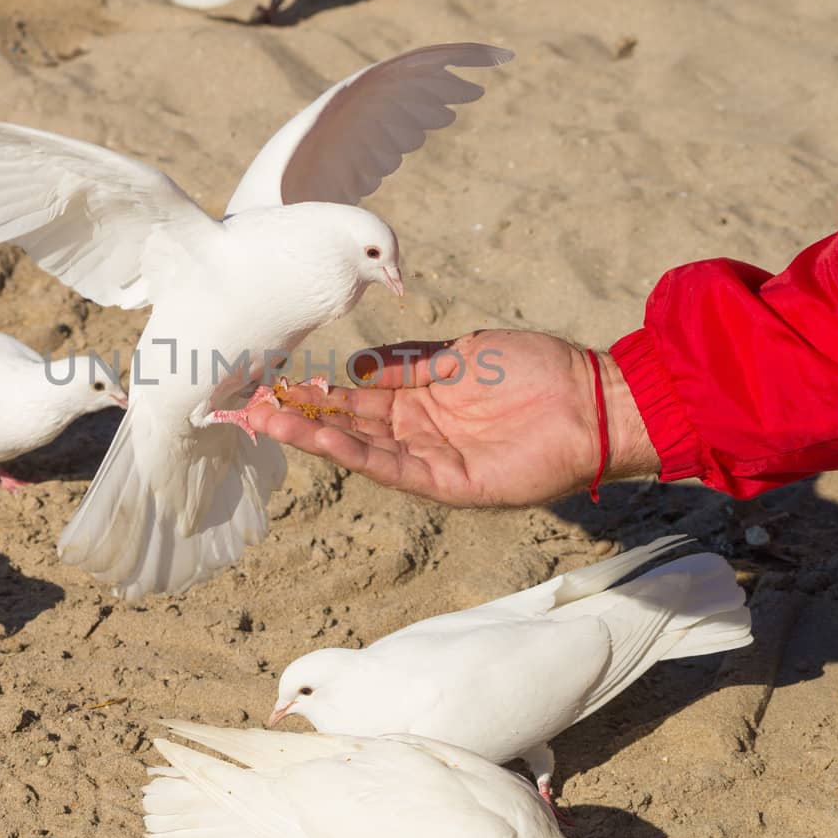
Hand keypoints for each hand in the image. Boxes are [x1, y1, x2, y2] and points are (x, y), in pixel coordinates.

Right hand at [244, 329, 658, 507]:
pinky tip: (319, 436)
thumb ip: (410, 363)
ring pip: (358, 450)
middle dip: (295, 417)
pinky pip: (393, 468)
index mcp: (420, 403)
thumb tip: (358, 367)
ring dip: (310, 436)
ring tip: (263, 420)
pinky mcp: (451, 484)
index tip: (270, 384)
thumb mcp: (462, 354)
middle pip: (344, 427)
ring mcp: (432, 460)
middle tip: (243, 407)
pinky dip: (354, 452)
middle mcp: (418, 435)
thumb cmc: (538, 369)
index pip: (353, 400)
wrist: (594, 397)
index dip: (312, 394)